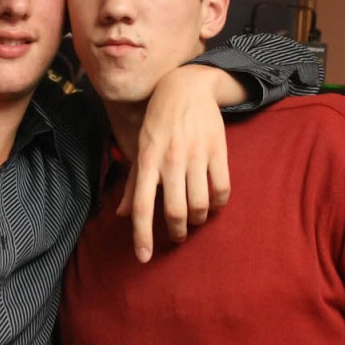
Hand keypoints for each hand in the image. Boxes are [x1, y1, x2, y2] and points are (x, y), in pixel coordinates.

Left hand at [118, 64, 242, 261]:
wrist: (187, 87)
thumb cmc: (158, 122)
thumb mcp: (141, 148)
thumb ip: (134, 184)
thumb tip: (122, 215)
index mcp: (147, 161)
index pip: (143, 206)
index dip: (142, 235)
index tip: (143, 257)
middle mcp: (170, 160)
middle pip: (176, 211)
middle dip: (177, 233)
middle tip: (177, 237)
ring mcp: (195, 155)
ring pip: (200, 204)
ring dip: (198, 220)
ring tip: (195, 219)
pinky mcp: (217, 151)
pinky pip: (222, 189)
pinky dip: (218, 204)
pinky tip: (213, 204)